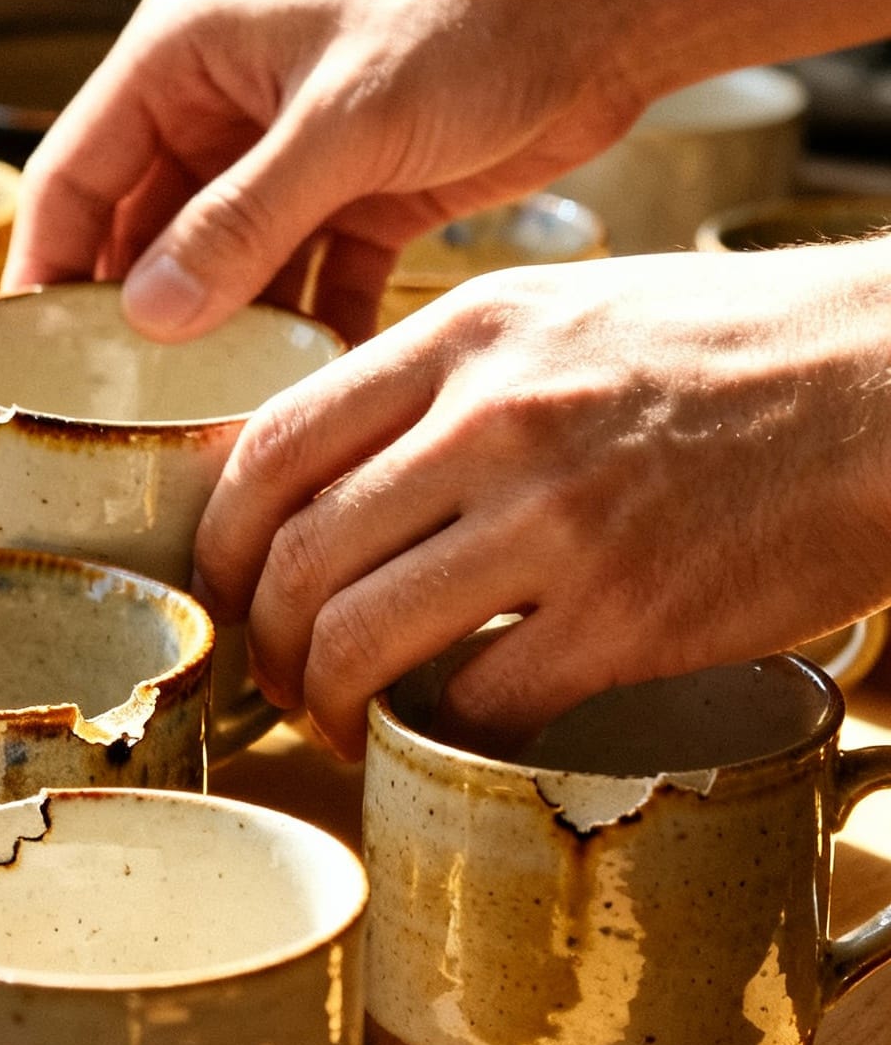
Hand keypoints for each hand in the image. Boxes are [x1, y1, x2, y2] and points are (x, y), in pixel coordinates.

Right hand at [5, 0, 890, 346]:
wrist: (603, 13)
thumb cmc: (469, 24)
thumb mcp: (342, 126)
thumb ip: (243, 221)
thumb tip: (149, 314)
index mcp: (183, 53)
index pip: (74, 172)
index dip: (40, 265)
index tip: (20, 359)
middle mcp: (222, 104)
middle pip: (142, 231)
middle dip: (133, 319)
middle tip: (112, 414)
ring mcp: (290, 156)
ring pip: (224, 268)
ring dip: (220, 337)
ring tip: (201, 423)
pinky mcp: (359, 198)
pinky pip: (304, 284)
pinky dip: (303, 334)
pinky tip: (300, 396)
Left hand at [192, 242, 890, 756]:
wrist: (889, 388)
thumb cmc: (739, 350)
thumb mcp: (569, 311)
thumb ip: (453, 377)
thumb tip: (350, 468)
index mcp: (467, 336)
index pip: (273, 446)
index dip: (220, 542)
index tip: (229, 588)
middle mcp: (492, 421)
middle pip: (293, 558)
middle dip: (263, 644)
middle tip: (281, 680)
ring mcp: (558, 522)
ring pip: (357, 639)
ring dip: (327, 704)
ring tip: (343, 722)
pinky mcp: (629, 618)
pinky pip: (478, 703)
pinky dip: (442, 733)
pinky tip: (453, 731)